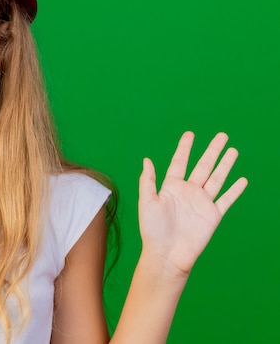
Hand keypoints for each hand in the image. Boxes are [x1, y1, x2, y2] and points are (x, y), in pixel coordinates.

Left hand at [138, 132, 246, 275]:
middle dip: (212, 151)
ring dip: (225, 165)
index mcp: (171, 187)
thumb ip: (148, 181)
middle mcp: (188, 192)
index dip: (185, 148)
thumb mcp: (147, 202)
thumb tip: (147, 160)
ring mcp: (202, 203)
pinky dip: (234, 190)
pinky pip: (226, 199)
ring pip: (216, 178)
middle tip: (222, 135)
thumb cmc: (152, 230)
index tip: (190, 134)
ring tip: (233, 150)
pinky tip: (242, 179)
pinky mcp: (213, 215)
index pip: (179, 162)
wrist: (167, 254)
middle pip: (203, 166)